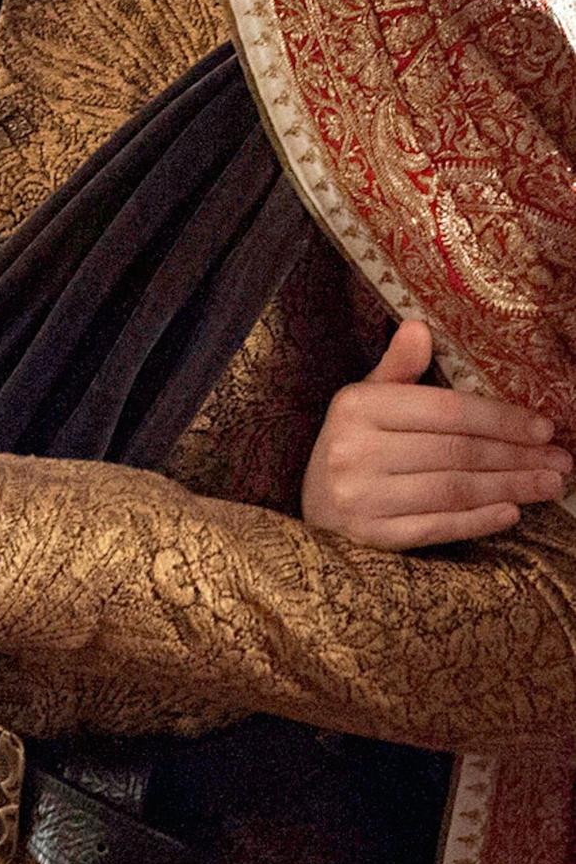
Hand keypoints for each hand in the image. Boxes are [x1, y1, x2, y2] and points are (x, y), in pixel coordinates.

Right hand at [302, 320, 570, 549]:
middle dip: (516, 456)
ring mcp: (361, 497)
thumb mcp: (366, 397)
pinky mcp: (371, 537)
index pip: (444, 410)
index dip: (499, 419)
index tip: (543, 427)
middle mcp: (354, 451)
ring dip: (509, 488)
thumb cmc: (352, 442)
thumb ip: (398, 366)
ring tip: (549, 484)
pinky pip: (436, 528)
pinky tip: (511, 513)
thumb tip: (420, 327)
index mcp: (357, 406)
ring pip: (452, 491)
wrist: (312, 504)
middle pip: (455, 452)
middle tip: (561, 460)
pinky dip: (478, 521)